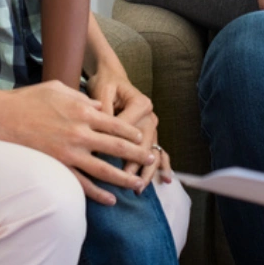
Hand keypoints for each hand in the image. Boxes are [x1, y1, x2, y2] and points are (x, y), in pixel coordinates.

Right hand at [0, 80, 157, 203]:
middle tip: (151, 159)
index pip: (116, 123)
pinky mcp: (58, 167)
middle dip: (137, 154)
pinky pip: (82, 184)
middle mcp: (80, 133)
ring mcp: (70, 152)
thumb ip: (82, 97)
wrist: (3, 118)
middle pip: (116, 146)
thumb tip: (98, 107)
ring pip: (104, 169)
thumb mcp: (59, 88)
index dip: (132, 132)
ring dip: (124, 177)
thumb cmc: (29, 99)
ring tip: (138, 183)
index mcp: (83, 111)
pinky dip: (98, 193)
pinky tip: (110, 199)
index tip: (142, 137)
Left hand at [87, 64, 171, 194]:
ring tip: (139, 187)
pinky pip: (159, 151)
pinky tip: (166, 179)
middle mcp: (150, 115)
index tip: (103, 160)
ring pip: (152, 151)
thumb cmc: (105, 84)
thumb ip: (102, 111)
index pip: (127, 129)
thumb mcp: (102, 92)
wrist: (112, 78)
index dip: (115, 145)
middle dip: (134, 163)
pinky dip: (163, 165)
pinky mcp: (150, 133)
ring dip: (146, 170)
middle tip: (125, 179)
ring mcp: (152, 126)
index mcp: (140, 103)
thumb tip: (97, 135)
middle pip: (143, 143)